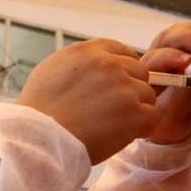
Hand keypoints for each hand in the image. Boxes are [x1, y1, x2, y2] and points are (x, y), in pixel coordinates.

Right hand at [16, 39, 158, 163]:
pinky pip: (152, 117)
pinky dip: (141, 129)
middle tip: (113, 111)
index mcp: (88, 51)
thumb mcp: (52, 70)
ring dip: (135, 110)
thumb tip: (95, 66)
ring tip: (111, 126)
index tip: (116, 87)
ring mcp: (123, 88)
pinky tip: (122, 135)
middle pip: (139, 72)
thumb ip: (79, 63)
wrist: (38, 139)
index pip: (122, 51)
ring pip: (147, 95)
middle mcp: (108, 64)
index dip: (123, 70)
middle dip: (130, 90)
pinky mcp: (134, 113)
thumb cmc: (39, 112)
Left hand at [140, 19, 190, 144]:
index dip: (172, 58)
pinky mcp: (182, 48)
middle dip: (186, 40)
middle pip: (165, 41)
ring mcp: (167, 52)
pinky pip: (188, 32)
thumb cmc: (172, 122)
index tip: (189, 61)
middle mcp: (153, 62)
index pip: (154, 60)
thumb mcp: (175, 116)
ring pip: (176, 33)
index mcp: (144, 79)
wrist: (179, 123)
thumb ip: (182, 94)